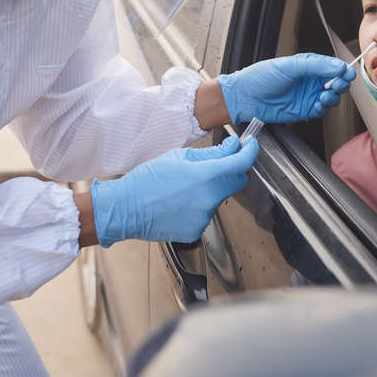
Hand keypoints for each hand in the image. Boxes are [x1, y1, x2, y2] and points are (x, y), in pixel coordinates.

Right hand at [90, 136, 258, 245]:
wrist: (126, 209)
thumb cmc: (148, 180)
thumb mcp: (179, 157)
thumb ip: (211, 154)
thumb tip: (232, 147)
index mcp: (205, 176)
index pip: (242, 163)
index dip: (250, 152)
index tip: (250, 145)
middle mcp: (209, 199)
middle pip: (237, 182)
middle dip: (232, 171)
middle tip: (216, 163)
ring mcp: (204, 217)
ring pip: (220, 198)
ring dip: (212, 189)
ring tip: (186, 187)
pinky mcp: (197, 230)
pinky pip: (207, 213)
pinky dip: (200, 206)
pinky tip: (181, 202)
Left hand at [217, 53, 355, 124]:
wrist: (245, 97)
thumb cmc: (261, 77)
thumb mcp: (289, 66)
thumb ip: (316, 66)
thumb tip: (338, 66)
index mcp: (308, 66)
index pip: (332, 67)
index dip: (342, 70)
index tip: (347, 74)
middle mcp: (310, 81)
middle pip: (336, 83)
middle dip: (340, 85)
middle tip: (336, 85)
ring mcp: (308, 96)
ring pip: (332, 98)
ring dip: (332, 98)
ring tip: (323, 96)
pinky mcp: (304, 111)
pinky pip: (322, 111)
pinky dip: (323, 109)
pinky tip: (317, 106)